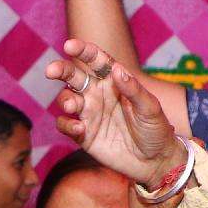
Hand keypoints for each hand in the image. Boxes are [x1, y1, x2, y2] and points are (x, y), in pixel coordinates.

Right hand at [48, 40, 183, 188]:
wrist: (154, 162)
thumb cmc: (156, 130)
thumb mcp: (150, 108)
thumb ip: (133, 89)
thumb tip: (117, 69)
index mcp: (113, 81)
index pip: (96, 61)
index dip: (82, 51)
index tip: (70, 46)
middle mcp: (98, 94)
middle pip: (74, 76)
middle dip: (61, 70)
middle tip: (51, 70)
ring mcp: (89, 114)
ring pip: (66, 99)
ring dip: (65, 99)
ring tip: (73, 106)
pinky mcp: (83, 134)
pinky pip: (65, 125)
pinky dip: (66, 125)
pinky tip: (79, 129)